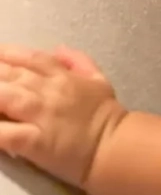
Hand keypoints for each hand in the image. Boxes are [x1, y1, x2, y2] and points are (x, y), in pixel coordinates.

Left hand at [0, 46, 125, 188]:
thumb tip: (56, 48)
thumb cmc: (105, 114)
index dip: (6, 53)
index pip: (29, 58)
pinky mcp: (36, 142)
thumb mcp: (98, 79)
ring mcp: (42, 116)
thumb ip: (78, 60)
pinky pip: (7, 134)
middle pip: (11, 75)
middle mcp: (49, 91)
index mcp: (62, 76)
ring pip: (6, 98)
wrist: (114, 146)